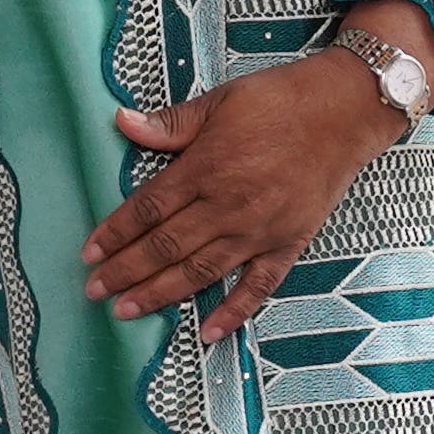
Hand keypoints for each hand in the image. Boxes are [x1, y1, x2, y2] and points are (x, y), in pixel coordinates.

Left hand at [83, 53, 395, 341]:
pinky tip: (207, 333)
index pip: (148, 208)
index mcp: (206, 168)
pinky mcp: (288, 243)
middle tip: (94, 291)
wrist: (345, 111)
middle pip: (165, 247)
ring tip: (126, 311)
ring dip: (159, 294)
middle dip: (125, 271)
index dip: (115, 233)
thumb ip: (170, 123)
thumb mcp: (219, 101)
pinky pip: (257, 286)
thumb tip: (120, 122)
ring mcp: (258, 230)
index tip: (89, 252)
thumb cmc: (280, 100)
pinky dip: (233, 312)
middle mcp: (228, 205)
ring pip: (199, 271)